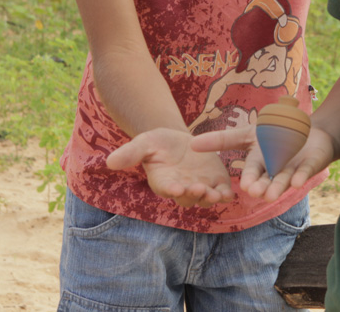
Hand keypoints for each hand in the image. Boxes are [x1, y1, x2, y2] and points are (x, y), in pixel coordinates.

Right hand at [107, 128, 233, 207]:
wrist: (178, 140)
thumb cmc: (158, 143)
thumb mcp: (144, 143)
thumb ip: (130, 154)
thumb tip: (109, 161)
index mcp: (163, 181)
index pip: (166, 188)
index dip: (171, 189)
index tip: (175, 187)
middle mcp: (181, 189)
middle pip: (188, 198)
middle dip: (193, 195)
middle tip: (198, 188)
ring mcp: (200, 187)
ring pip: (205, 198)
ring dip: (210, 197)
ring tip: (215, 193)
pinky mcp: (216, 182)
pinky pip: (222, 192)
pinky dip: (226, 194)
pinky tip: (231, 192)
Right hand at [191, 125, 336, 201]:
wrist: (307, 131)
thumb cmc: (273, 134)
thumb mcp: (246, 134)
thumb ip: (222, 140)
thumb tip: (191, 144)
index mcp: (259, 162)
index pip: (252, 171)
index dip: (249, 178)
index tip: (245, 186)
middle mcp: (274, 170)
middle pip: (267, 180)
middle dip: (262, 187)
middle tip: (257, 193)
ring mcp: (293, 168)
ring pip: (285, 180)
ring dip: (279, 187)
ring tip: (272, 195)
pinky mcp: (310, 165)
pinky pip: (306, 172)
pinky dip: (302, 176)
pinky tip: (299, 181)